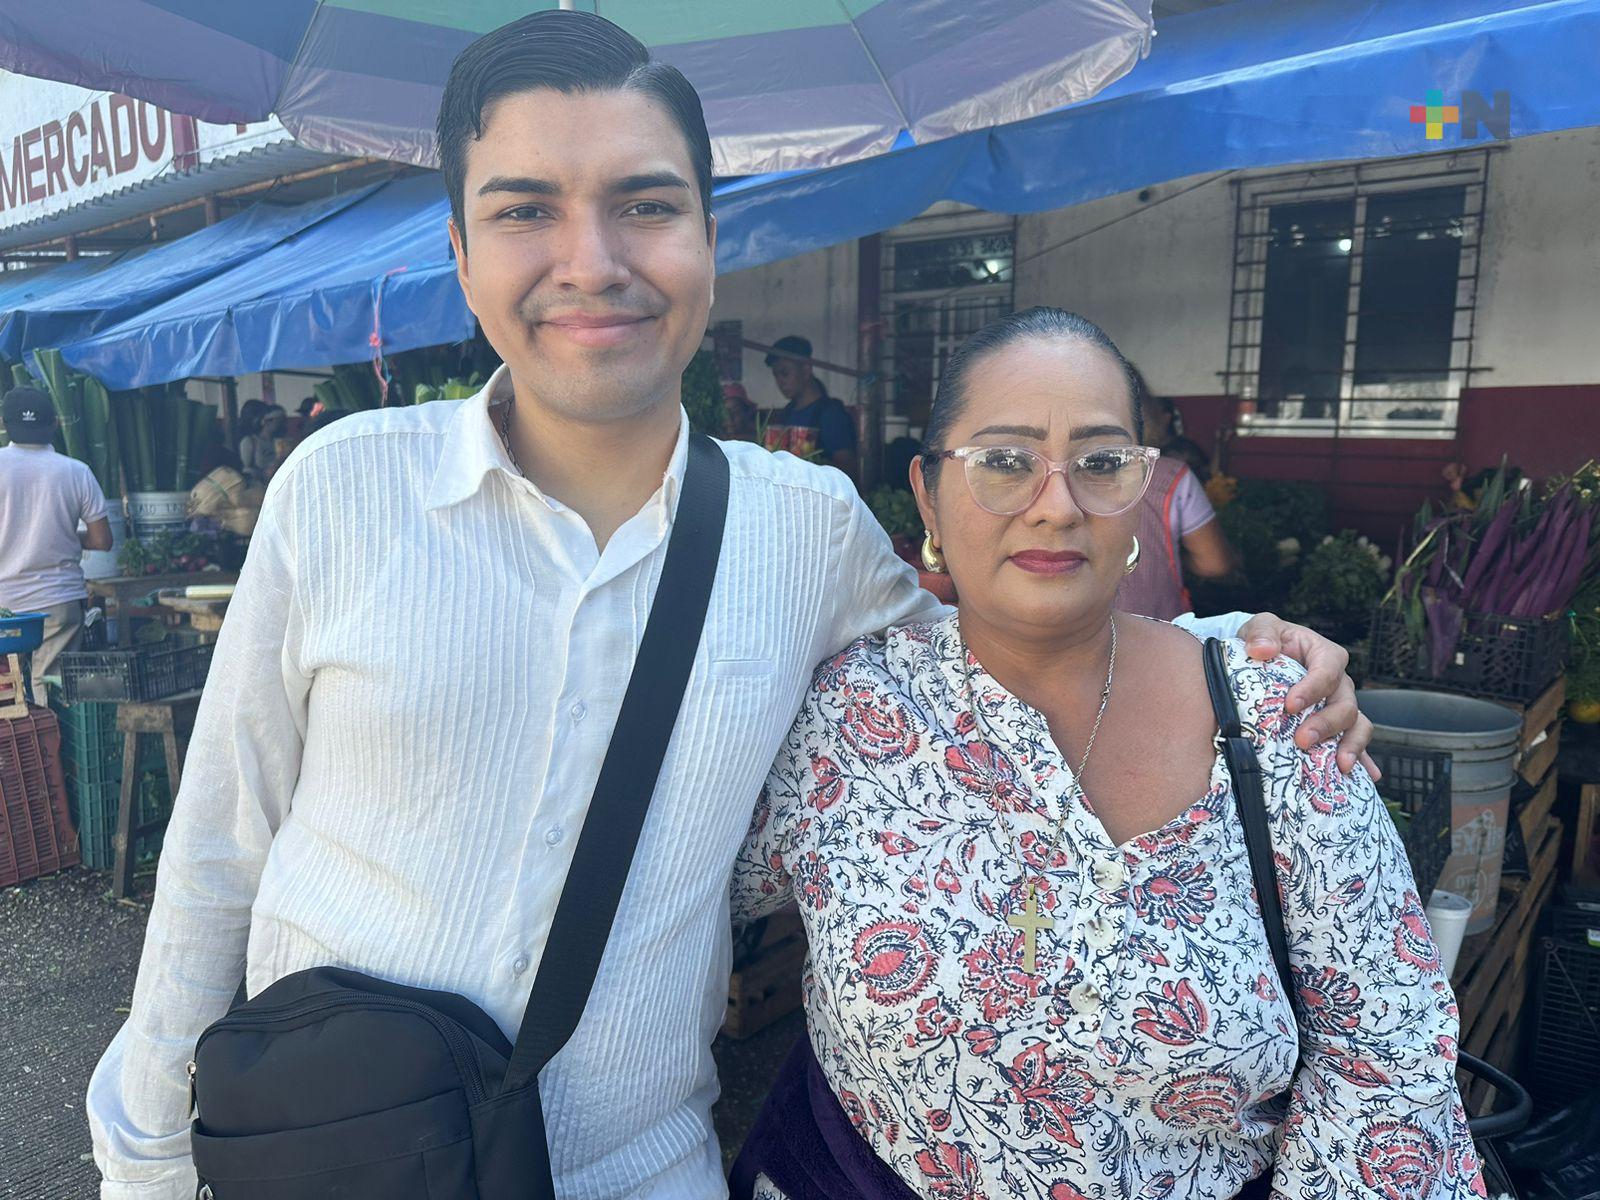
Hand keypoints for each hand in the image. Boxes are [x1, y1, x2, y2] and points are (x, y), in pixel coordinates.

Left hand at [1235, 612, 1379, 779]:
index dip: (1313, 688)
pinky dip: (1362, 759)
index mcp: (1325, 655)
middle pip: (1345, 703)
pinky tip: (1367, 776)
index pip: (1328, 670)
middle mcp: (1339, 682)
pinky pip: (1354, 742)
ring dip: (1351, 745)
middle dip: (1326, 724)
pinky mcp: (1335, 726)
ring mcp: (1339, 706)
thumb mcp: (1261, 628)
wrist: (1263, 660)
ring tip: (1341, 765)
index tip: (1290, 705)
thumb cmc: (1265, 642)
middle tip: (1302, 740)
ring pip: (1357, 725)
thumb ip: (1261, 634)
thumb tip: (1262, 650)